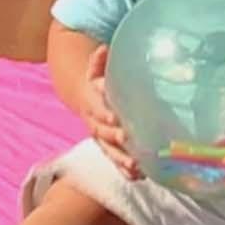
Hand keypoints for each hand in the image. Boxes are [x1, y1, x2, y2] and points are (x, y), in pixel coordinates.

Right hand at [81, 46, 139, 178]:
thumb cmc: (99, 82)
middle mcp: (94, 121)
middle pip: (102, 132)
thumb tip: (104, 47)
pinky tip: (138, 176)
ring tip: (136, 167)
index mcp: (92, 101)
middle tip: (129, 142)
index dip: (103, 112)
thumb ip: (99, 62)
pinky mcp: (109, 147)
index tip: (114, 117)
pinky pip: (115, 160)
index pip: (96, 106)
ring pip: (109, 150)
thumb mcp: (96, 71)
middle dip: (115, 138)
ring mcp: (101, 137)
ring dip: (121, 159)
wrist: (86, 98)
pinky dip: (124, 169)